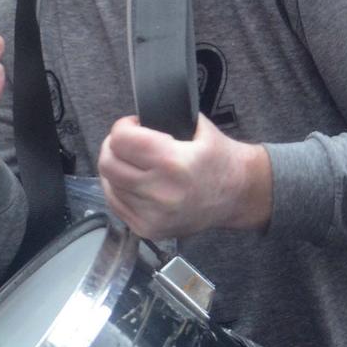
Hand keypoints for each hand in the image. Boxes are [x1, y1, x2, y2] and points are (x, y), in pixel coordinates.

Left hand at [96, 115, 271, 240]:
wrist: (239, 196)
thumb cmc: (219, 159)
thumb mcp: (199, 127)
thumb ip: (165, 117)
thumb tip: (135, 117)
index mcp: (174, 163)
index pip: (121, 140)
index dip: (123, 127)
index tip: (133, 125)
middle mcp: (161, 192)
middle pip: (108, 163)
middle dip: (113, 146)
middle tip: (128, 142)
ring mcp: (153, 215)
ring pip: (108, 184)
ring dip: (117, 168)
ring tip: (135, 163)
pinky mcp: (148, 230)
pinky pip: (116, 203)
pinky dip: (119, 189)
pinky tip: (135, 181)